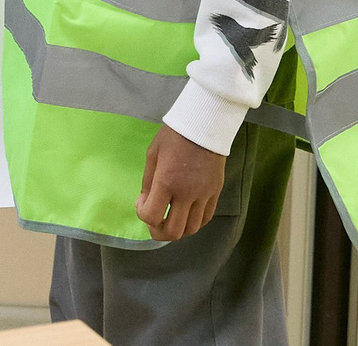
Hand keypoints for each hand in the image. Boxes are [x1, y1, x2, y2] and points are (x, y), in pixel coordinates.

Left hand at [137, 126, 227, 241]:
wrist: (204, 126)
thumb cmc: (174, 137)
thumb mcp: (153, 154)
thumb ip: (148, 181)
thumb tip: (145, 202)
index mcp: (166, 182)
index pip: (152, 216)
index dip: (142, 214)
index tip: (142, 202)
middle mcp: (186, 194)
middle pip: (173, 232)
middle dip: (158, 232)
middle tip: (154, 222)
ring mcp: (204, 196)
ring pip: (191, 229)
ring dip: (178, 229)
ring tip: (170, 218)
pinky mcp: (216, 194)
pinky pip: (205, 219)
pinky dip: (194, 223)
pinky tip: (186, 215)